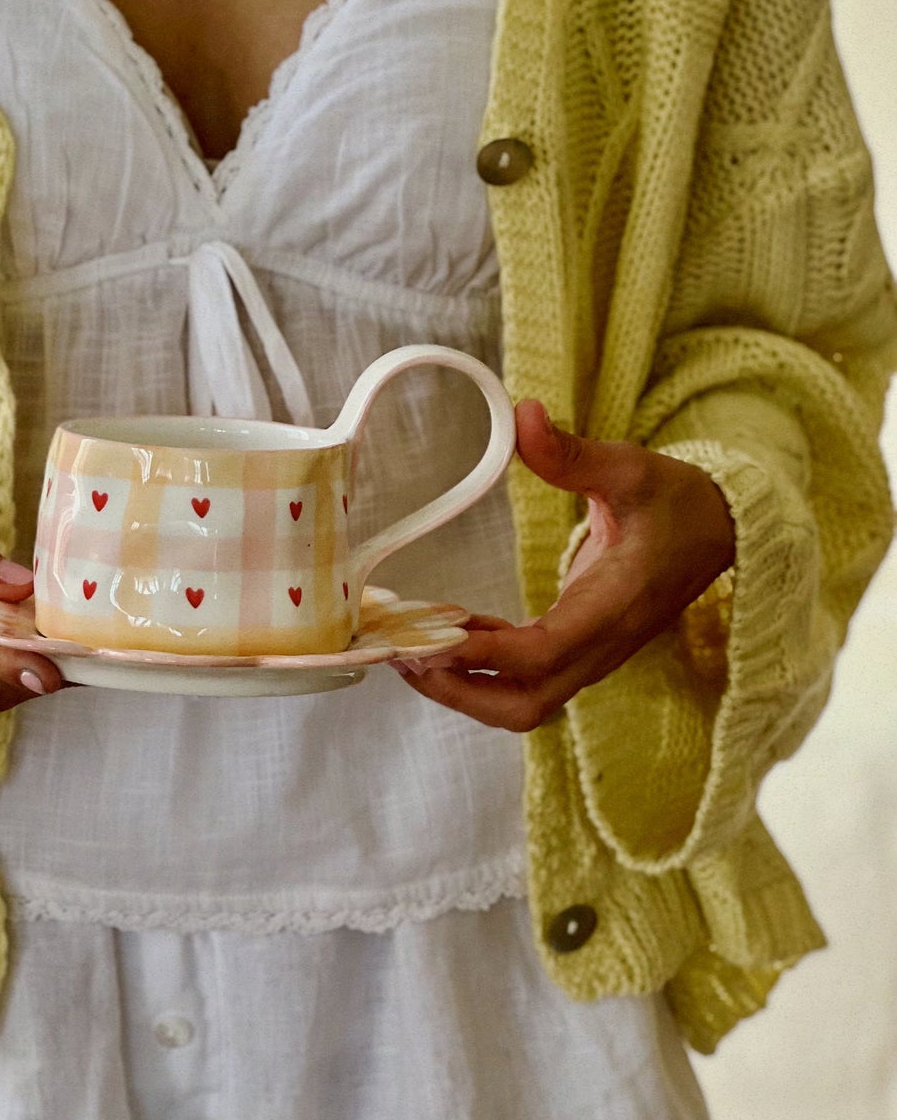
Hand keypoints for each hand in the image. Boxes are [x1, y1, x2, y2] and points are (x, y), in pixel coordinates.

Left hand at [395, 399, 735, 731]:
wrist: (718, 531)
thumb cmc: (674, 501)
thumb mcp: (628, 466)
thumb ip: (572, 452)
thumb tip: (523, 415)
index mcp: (613, 608)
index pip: (541, 654)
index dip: (481, 656)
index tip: (427, 641)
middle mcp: (600, 646)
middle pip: (524, 704)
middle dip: (459, 691)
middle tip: (401, 652)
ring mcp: (590, 654)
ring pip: (522, 701)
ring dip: (463, 685)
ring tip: (408, 644)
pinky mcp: (580, 648)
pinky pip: (526, 677)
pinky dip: (481, 665)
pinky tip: (448, 628)